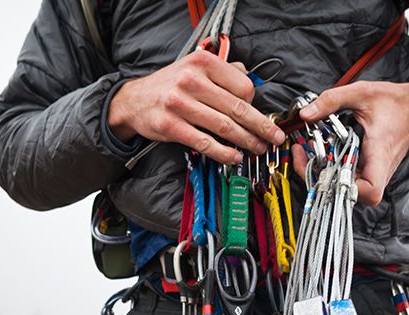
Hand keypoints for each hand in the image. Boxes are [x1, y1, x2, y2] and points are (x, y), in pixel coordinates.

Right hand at [108, 50, 286, 164]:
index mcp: (203, 63)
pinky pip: (205, 143)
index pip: (243, 85)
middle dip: (261, 125)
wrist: (134, 100)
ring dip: (246, 141)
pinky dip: (224, 152)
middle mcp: (191, 81)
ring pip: (224, 127)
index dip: (255, 103)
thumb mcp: (194, 67)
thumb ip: (223, 71)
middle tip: (274, 137)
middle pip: (238, 107)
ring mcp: (180, 104)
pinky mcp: (171, 126)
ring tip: (257, 148)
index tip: (261, 115)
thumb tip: (250, 79)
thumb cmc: (169, 85)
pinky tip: (234, 156)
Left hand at [290, 81, 408, 205]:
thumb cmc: (395, 103)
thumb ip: (332, 100)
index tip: (330, 170)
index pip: (371, 191)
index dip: (349, 190)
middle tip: (303, 155)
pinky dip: (329, 166)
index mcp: (380, 154)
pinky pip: (345, 177)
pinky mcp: (367, 171)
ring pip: (344, 187)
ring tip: (308, 151)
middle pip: (349, 193)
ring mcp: (373, 173)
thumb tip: (305, 114)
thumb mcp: (362, 93)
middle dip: (320, 177)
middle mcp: (378, 170)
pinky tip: (320, 150)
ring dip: (322, 172)